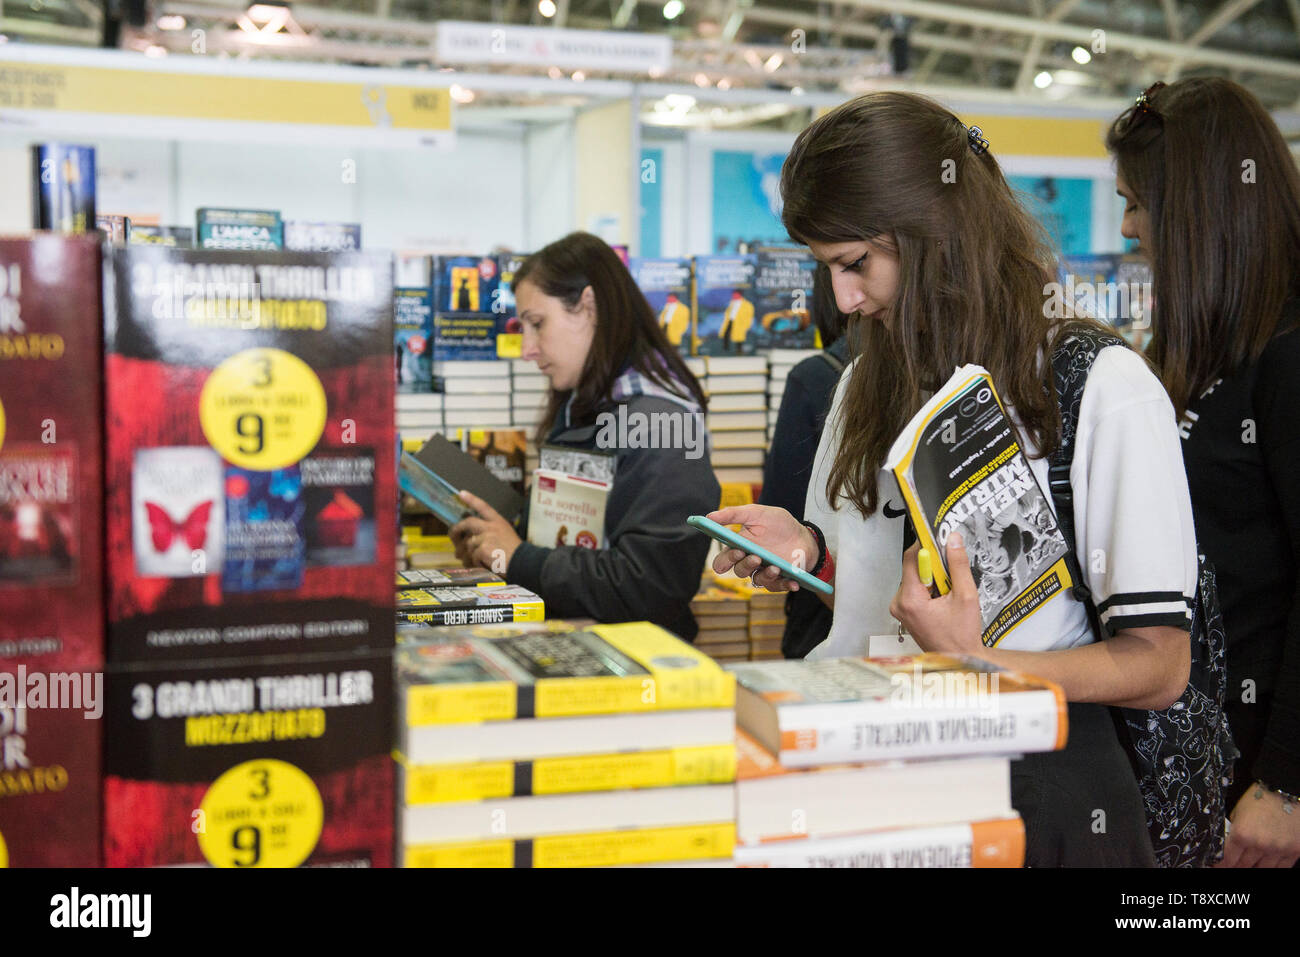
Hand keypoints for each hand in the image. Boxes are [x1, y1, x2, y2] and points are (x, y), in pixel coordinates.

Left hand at [448, 491, 521, 573]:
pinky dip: (475, 563)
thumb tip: (469, 541)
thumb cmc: (515, 553)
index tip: (461, 494)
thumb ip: (489, 534)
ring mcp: (487, 537)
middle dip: (457, 529)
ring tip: (469, 561)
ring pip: (468, 544)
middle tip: (452, 535)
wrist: (524, 563)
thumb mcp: (506, 536)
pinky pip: (472, 556)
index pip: (483, 507)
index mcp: (499, 522)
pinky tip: (482, 565)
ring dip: (466, 554)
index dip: (472, 499)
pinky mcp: (484, 548)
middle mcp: (492, 527)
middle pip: (468, 522)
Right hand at [706, 504, 818, 592]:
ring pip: (757, 581)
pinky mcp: (779, 580)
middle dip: (746, 565)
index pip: (723, 560)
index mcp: (739, 547)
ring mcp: (764, 572)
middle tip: (756, 557)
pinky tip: (793, 582)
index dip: (725, 560)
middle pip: (739, 571)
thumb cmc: (778, 524)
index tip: (737, 551)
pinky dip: (785, 585)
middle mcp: (749, 561)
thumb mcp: (757, 513)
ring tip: (776, 567)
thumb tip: (709, 516)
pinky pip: (777, 587)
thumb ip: (733, 514)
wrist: (804, 535)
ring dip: (766, 575)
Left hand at [889, 534, 982, 653]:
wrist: (958, 658)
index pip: (911, 558)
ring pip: (915, 577)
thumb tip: (953, 540)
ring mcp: (899, 608)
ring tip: (948, 593)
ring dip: (932, 578)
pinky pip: (914, 588)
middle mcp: (899, 603)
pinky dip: (928, 588)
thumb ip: (958, 565)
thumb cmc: (961, 635)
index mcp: (910, 599)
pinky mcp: (903, 611)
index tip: (939, 538)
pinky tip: (942, 599)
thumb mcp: (966, 596)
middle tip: (951, 575)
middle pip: (913, 567)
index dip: (926, 546)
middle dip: (933, 566)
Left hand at [1217, 784, 1299, 867]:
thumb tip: (1227, 849)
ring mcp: (1280, 850)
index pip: (1227, 859)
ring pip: (1262, 869)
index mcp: (1243, 834)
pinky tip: (1264, 861)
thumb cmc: (1259, 798)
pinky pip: (1281, 867)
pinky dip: (1271, 865)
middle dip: (1235, 864)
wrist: (1285, 790)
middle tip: (1232, 863)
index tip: (1217, 865)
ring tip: (1248, 861)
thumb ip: (1233, 832)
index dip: (1220, 863)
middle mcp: (1261, 845)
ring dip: (1253, 866)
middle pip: (1243, 865)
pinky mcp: (1295, 851)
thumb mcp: (1237, 813)